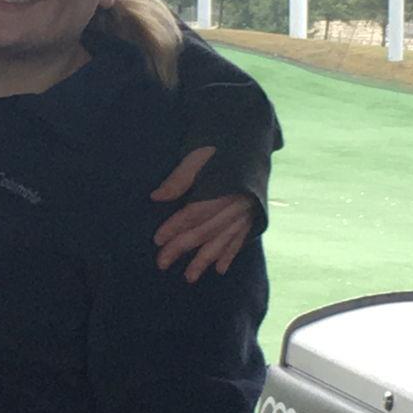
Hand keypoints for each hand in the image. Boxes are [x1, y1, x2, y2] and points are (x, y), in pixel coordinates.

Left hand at [149, 147, 253, 281]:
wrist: (254, 135)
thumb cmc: (220, 143)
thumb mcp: (198, 154)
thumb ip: (180, 177)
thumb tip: (156, 197)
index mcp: (225, 186)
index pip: (196, 212)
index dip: (175, 226)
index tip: (157, 240)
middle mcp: (239, 202)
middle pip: (207, 229)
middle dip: (184, 247)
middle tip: (162, 263)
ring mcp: (249, 210)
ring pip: (224, 239)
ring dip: (206, 259)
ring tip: (190, 277)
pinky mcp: (255, 214)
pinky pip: (241, 238)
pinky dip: (230, 253)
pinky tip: (220, 269)